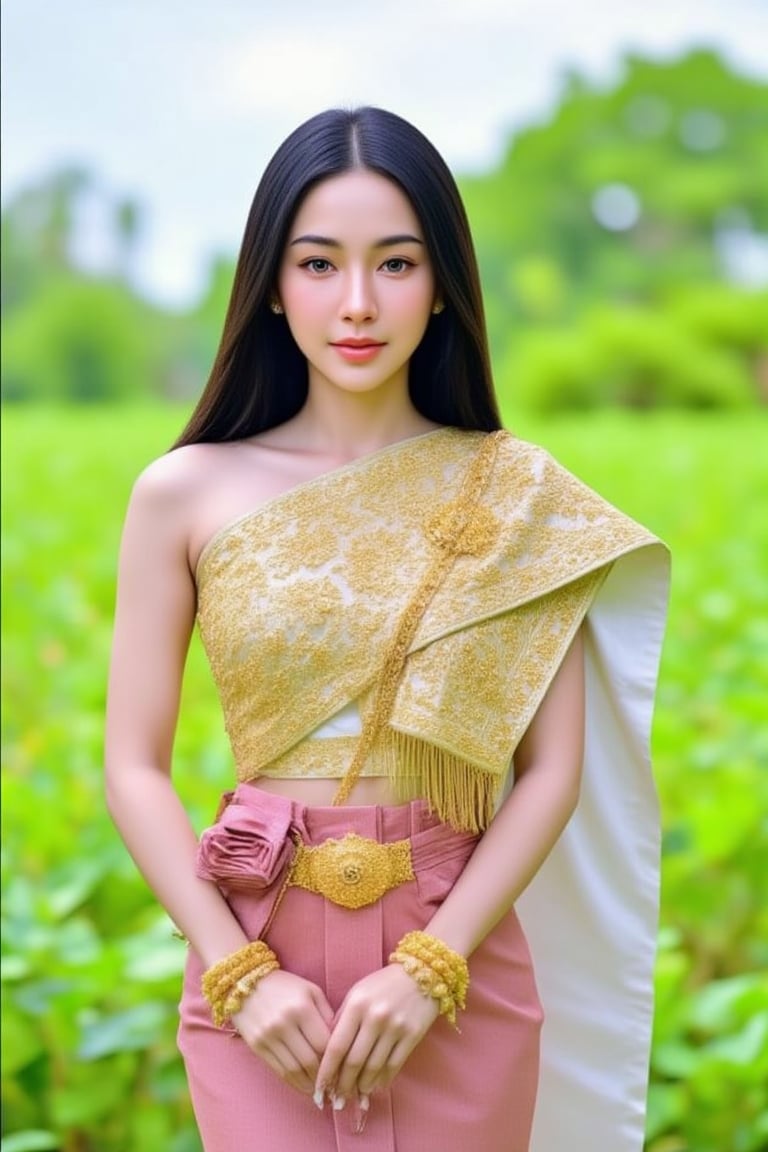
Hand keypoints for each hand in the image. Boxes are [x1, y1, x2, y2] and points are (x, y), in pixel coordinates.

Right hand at [233, 969, 334, 1094]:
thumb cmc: (285, 986)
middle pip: (310, 1060)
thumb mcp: (311, 991)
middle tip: (334, 1086)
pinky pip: (278, 1070)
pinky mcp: (257, 1045)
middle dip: (324, 1077)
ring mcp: (268, 1036)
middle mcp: (285, 1023)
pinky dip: (292, 1082)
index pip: (324, 1043)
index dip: (336, 1060)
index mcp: (302, 1007)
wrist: (245, 981)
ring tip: (320, 1091)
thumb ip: (327, 1014)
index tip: (344, 1070)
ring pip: (294, 1070)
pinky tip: (303, 1085)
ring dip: (309, 1085)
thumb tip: (340, 1043)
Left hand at [315, 963, 438, 1109]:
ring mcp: (395, 1026)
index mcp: (356, 1004)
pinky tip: (376, 1086)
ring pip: (374, 1067)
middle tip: (338, 1101)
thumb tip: (328, 1053)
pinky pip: (394, 1065)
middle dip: (343, 1085)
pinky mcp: (412, 1035)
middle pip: (354, 1061)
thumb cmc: (383, 984)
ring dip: (362, 1086)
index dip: (326, 1072)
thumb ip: (342, 1019)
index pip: (336, 1046)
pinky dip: (383, 1080)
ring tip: (356, 1095)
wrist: (422, 972)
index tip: (320, 1089)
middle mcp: (375, 1016)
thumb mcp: (357, 992)